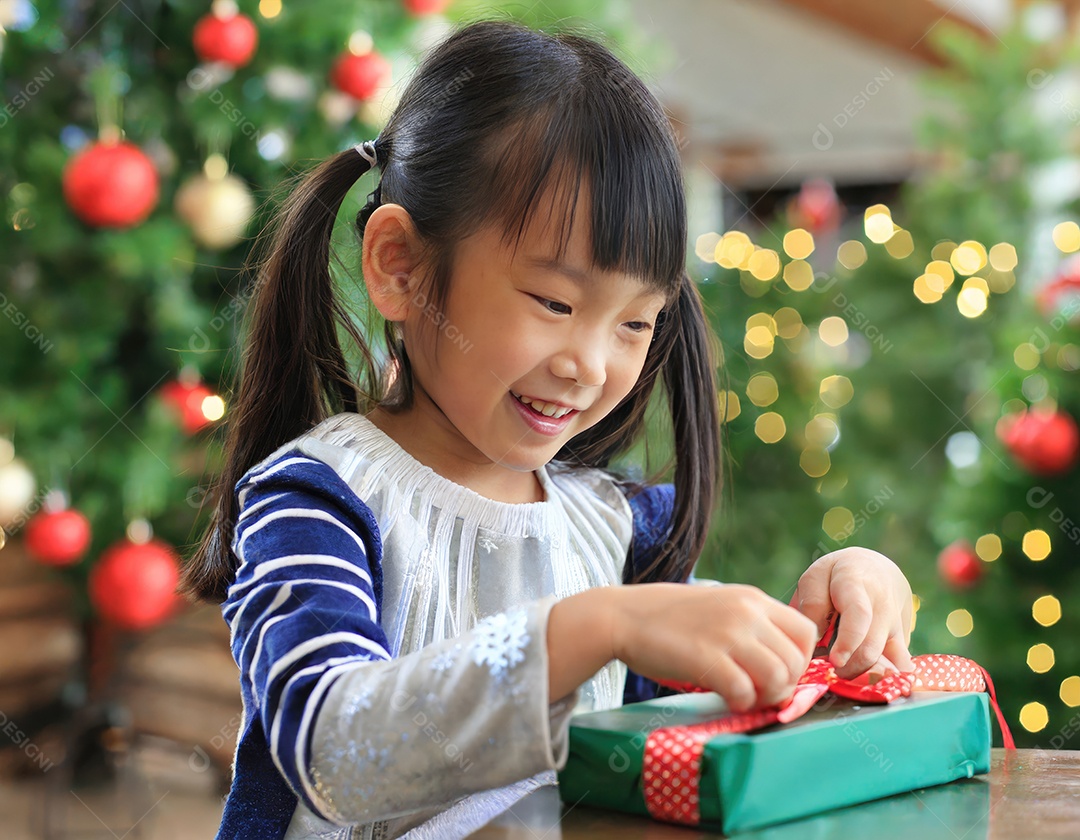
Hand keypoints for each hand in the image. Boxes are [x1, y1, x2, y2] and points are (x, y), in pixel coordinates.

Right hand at [609, 583, 817, 712]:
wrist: (624, 616)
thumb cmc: (669, 618)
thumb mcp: (719, 606)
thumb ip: (751, 625)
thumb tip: (782, 664)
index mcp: (752, 598)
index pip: (806, 631)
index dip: (801, 660)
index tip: (780, 673)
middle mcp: (746, 612)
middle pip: (796, 659)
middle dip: (785, 685)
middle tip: (761, 692)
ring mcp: (727, 633)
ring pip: (778, 677)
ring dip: (766, 696)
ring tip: (746, 697)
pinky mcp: (706, 657)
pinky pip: (745, 691)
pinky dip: (742, 703)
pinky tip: (727, 698)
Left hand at [791, 547, 913, 679]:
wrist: (875, 569)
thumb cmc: (836, 576)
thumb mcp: (816, 578)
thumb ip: (812, 606)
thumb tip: (817, 640)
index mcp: (856, 583)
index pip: (858, 615)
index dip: (848, 641)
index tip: (835, 661)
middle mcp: (883, 604)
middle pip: (873, 645)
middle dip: (852, 667)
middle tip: (832, 670)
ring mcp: (898, 623)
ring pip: (891, 659)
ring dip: (868, 675)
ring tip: (848, 674)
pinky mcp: (905, 639)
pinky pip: (901, 664)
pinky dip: (890, 678)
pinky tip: (874, 681)